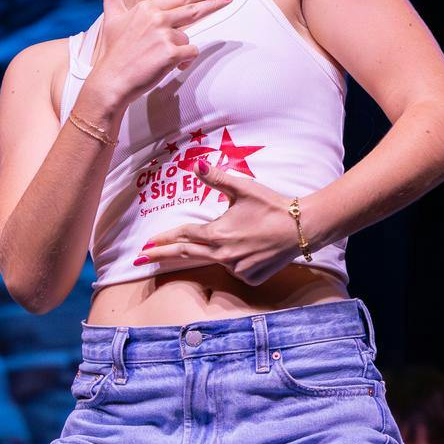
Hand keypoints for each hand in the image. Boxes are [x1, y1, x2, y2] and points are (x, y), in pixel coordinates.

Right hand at [80, 0, 231, 110]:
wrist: (110, 81)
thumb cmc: (113, 51)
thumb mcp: (111, 17)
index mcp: (147, 7)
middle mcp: (157, 16)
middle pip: (194, 9)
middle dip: (215, 1)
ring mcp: (164, 34)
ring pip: (187, 38)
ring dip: (179, 51)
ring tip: (158, 59)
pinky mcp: (171, 53)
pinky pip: (190, 54)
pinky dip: (183, 63)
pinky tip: (167, 67)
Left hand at [134, 162, 305, 285]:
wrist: (301, 227)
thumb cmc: (271, 205)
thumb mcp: (243, 188)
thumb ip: (216, 178)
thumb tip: (195, 165)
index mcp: (217, 234)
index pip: (183, 237)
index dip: (163, 239)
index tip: (146, 245)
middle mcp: (223, 256)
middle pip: (186, 255)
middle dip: (162, 256)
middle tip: (141, 260)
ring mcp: (237, 269)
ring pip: (215, 260)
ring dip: (212, 252)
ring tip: (234, 238)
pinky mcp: (251, 278)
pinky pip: (236, 270)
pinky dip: (236, 261)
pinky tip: (250, 249)